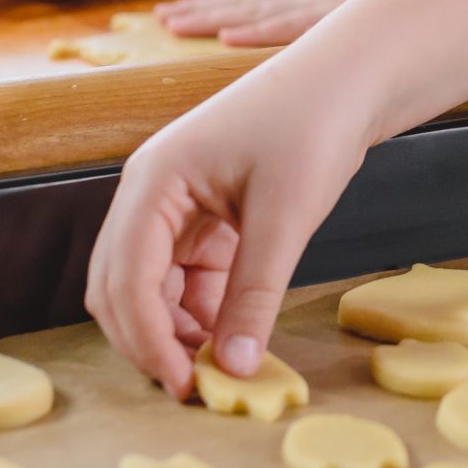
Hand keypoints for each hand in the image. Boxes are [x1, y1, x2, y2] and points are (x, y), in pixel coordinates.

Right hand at [85, 59, 374, 392]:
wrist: (347, 81)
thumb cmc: (313, 125)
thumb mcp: (285, 216)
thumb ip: (255, 293)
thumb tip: (235, 365)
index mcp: (153, 181)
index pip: (125, 276)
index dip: (148, 338)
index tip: (185, 383)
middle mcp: (149, 194)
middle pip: (120, 286)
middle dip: (150, 339)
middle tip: (196, 387)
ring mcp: (172, 206)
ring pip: (150, 288)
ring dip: (176, 329)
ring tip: (222, 364)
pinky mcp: (201, 218)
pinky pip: (184, 278)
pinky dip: (201, 310)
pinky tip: (233, 333)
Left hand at [159, 0, 421, 45]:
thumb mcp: (384, 7)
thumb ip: (353, 24)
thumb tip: (331, 56)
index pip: (259, 2)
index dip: (217, 7)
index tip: (176, 14)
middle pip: (250, 2)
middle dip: (203, 9)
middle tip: (159, 17)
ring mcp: (328, 2)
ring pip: (261, 9)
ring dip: (216, 15)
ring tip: (174, 22)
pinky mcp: (343, 9)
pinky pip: (295, 22)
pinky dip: (261, 28)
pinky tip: (231, 34)